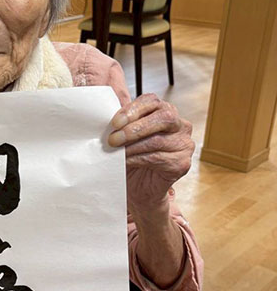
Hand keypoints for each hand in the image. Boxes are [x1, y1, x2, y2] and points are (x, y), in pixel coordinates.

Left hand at [108, 94, 193, 212]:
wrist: (140, 189)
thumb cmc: (133, 159)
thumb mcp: (126, 138)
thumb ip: (123, 124)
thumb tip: (106, 115)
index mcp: (165, 112)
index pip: (152, 101)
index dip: (132, 110)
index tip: (114, 123)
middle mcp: (180, 125)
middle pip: (163, 117)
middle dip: (135, 128)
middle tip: (113, 139)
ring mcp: (184, 144)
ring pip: (157, 140)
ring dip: (132, 146)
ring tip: (115, 151)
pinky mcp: (182, 163)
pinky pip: (157, 157)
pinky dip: (137, 159)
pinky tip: (125, 161)